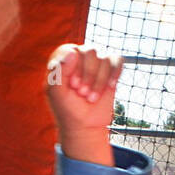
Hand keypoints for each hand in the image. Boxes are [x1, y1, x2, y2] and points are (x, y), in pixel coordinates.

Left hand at [45, 44, 121, 163]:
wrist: (84, 124)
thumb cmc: (67, 108)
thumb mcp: (57, 93)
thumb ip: (59, 72)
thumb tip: (73, 52)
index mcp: (63, 58)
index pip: (72, 50)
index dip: (74, 68)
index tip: (73, 86)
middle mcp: (80, 55)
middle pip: (90, 52)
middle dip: (89, 75)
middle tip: (83, 93)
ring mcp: (97, 61)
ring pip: (104, 59)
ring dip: (100, 81)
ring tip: (92, 97)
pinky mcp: (111, 68)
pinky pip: (117, 61)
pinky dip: (114, 74)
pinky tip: (110, 87)